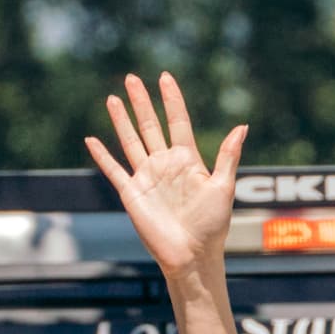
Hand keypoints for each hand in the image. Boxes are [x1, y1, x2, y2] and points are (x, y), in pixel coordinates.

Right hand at [85, 71, 245, 282]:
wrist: (192, 256)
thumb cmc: (212, 226)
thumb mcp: (223, 187)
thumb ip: (228, 156)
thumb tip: (242, 126)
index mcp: (188, 161)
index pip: (178, 122)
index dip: (171, 100)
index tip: (165, 77)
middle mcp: (165, 165)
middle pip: (150, 126)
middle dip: (141, 102)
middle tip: (131, 77)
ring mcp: (147, 177)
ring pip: (131, 141)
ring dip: (121, 120)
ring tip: (112, 97)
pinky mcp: (132, 193)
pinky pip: (114, 170)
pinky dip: (102, 155)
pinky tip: (92, 139)